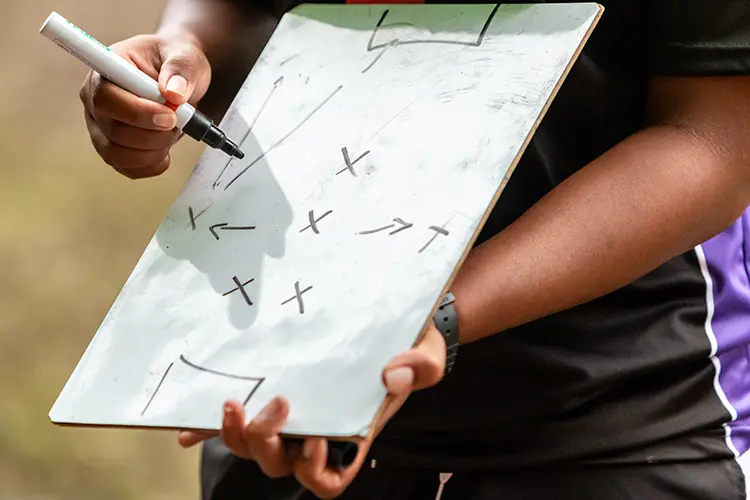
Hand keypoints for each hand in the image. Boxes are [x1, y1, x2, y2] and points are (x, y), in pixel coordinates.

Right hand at [79, 33, 210, 178]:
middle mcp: (96, 100)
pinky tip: (166, 150)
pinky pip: (127, 169)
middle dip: (154, 135)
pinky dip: (152, 165)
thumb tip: (174, 93)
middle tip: (179, 123)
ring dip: (153, 152)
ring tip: (173, 133)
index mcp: (107, 69)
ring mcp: (101, 127)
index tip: (170, 116)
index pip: (105, 98)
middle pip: (113, 131)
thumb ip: (180, 70)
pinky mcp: (113, 147)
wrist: (179, 79)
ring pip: (116, 155)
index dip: (137, 112)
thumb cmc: (176, 64)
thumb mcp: (186, 57)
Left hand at [178, 322, 446, 498]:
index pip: (330, 478)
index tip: (316, 441)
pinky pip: (236, 417)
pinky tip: (187, 427)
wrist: (394, 320)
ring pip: (254, 445)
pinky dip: (209, 427)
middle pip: (281, 463)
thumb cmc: (413, 343)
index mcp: (353, 432)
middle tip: (274, 407)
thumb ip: (419, 366)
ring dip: (235, 435)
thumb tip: (393, 374)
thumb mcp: (427, 353)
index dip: (316, 472)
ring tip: (231, 403)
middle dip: (267, 445)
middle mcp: (317, 429)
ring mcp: (293, 410)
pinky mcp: (272, 386)